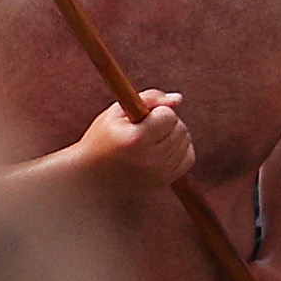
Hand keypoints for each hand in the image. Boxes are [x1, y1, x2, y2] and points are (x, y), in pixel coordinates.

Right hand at [66, 91, 195, 194]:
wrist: (91, 177)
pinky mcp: (166, 181)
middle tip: (145, 126)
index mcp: (136, 139)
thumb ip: (149, 99)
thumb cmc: (102, 138)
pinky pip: (188, 157)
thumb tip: (179, 98)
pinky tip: (162, 148)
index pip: (168, 115)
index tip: (141, 115)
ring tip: (151, 137)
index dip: (156, 110)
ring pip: (186, 141)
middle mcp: (151, 158)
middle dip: (166, 121)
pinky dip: (180, 149)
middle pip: (180, 128)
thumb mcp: (116, 113)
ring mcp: (160, 173)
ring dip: (173, 134)